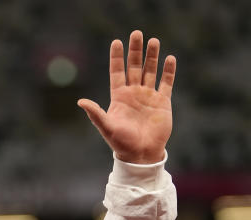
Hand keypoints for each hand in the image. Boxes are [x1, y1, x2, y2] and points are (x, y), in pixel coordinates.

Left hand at [78, 31, 175, 164]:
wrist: (141, 155)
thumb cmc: (121, 143)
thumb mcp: (106, 127)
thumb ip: (95, 113)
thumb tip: (80, 102)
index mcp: (119, 97)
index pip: (117, 72)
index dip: (117, 57)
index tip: (116, 41)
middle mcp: (133, 93)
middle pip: (134, 67)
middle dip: (135, 51)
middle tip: (137, 33)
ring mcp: (148, 96)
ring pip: (150, 71)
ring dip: (152, 57)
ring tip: (153, 41)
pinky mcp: (162, 102)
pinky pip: (166, 83)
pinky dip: (168, 71)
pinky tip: (169, 59)